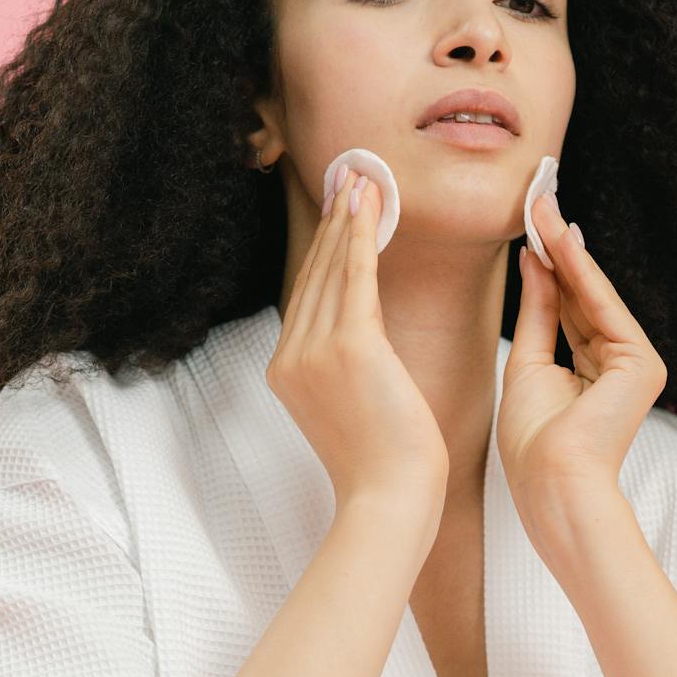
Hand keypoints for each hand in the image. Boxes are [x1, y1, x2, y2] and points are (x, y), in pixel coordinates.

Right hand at [266, 166, 448, 532]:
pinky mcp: (348, 346)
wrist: (388, 498)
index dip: (324, 249)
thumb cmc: (386, 464)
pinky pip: (354, 277)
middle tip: (349, 178)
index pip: (308, 295)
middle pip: (315, 274)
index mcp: (288, 370)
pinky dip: (360, 237)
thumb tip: (364, 339)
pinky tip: (367, 206)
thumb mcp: (352, 408)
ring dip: (348, 220)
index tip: (338, 213)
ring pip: (332, 269)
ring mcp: (313, 350)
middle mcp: (291, 355)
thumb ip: (347, 368)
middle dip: (334, 224)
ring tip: (361, 181)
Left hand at [498, 191, 666, 523]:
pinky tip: (559, 237)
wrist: (552, 484)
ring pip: (592, 295)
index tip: (530, 225)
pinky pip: (603, 308)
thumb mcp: (527, 363)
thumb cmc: (533, 443)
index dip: (548, 265)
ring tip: (541, 204)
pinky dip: (579, 271)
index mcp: (594, 371)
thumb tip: (535, 260)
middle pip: (581, 295)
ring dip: (565, 248)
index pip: (568, 307)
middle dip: (558, 247)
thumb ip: (538, 311)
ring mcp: (635, 363)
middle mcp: (619, 363)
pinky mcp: (642, 364)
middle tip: (537, 198)